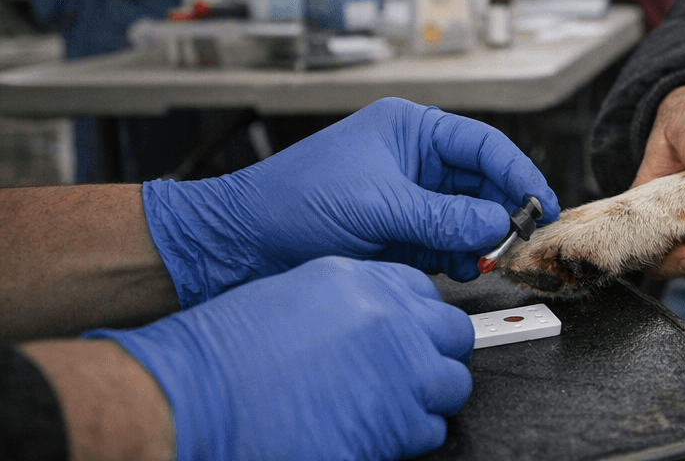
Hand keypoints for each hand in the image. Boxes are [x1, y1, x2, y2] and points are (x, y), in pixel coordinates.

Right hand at [86, 257, 472, 460]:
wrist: (196, 396)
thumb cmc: (229, 350)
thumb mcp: (300, 294)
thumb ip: (355, 301)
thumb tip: (385, 318)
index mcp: (368, 282)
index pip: (428, 296)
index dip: (419, 321)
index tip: (413, 336)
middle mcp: (392, 321)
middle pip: (454, 336)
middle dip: (437, 355)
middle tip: (412, 372)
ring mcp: (400, 372)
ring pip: (451, 385)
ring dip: (428, 397)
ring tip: (390, 405)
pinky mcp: (394, 424)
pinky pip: (428, 431)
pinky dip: (408, 435)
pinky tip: (373, 431)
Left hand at [143, 97, 558, 304]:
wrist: (238, 246)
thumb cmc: (291, 203)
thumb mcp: (377, 205)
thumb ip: (442, 216)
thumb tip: (496, 224)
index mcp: (409, 129)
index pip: (482, 145)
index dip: (517, 173)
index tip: (540, 204)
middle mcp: (414, 159)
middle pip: (481, 182)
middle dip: (501, 211)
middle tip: (520, 239)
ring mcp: (407, 197)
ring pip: (467, 215)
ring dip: (480, 238)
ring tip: (483, 258)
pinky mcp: (399, 232)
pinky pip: (447, 242)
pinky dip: (459, 256)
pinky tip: (458, 267)